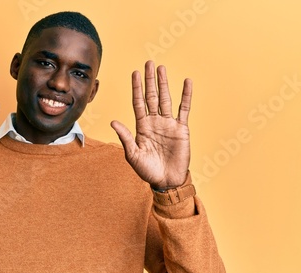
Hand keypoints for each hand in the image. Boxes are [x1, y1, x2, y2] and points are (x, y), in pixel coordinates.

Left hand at [111, 61, 191, 189]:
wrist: (166, 180)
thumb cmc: (147, 170)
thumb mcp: (133, 154)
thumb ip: (125, 137)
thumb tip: (113, 122)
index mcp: (141, 127)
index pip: (138, 102)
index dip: (136, 88)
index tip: (134, 73)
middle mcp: (154, 122)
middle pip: (151, 96)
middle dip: (149, 80)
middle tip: (149, 63)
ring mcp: (168, 124)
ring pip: (166, 99)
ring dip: (164, 83)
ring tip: (161, 68)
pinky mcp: (181, 129)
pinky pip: (184, 109)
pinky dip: (185, 95)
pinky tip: (186, 82)